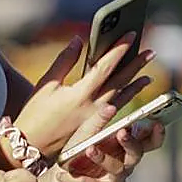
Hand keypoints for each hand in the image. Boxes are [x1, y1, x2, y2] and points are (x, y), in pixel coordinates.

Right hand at [12, 34, 153, 157]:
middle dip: (136, 65)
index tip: (131, 35)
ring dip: (136, 83)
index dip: (119, 49)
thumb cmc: (34, 113)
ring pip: (121, 97)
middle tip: (150, 51)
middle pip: (120, 82)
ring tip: (148, 71)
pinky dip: (127, 97)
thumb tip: (79, 40)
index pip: (105, 67)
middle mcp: (92, 107)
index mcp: (79, 95)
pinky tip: (134, 89)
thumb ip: (64, 60)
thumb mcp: (46, 84)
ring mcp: (95, 118)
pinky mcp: (94, 126)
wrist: (31, 146)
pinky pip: (116, 108)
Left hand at [61, 119, 158, 181]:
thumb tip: (111, 107)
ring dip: (103, 158)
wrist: (53, 180)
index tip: (156, 123)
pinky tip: (70, 176)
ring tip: (89, 149)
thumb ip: (97, 122)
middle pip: (136, 154)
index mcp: (124, 148)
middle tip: (122, 132)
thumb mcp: (84, 134)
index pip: (147, 142)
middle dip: (131, 143)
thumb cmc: (74, 154)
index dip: (156, 134)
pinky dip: (82, 181)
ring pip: (116, 169)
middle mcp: (124, 165)